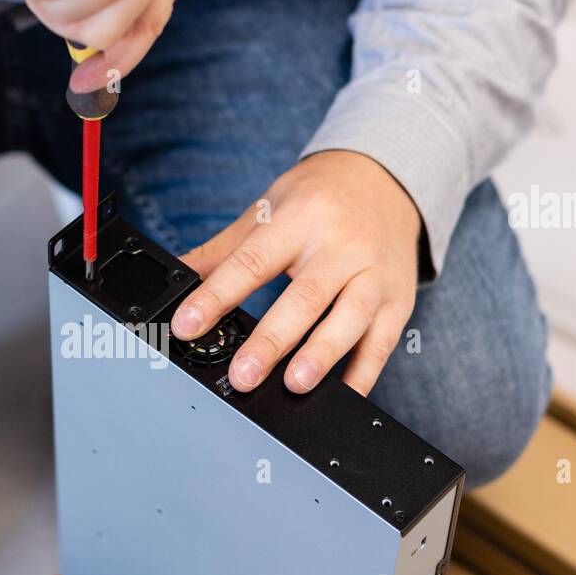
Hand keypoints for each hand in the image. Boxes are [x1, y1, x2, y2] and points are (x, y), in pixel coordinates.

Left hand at [171, 151, 421, 396]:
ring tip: (295, 384)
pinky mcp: (398, 299)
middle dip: (272, 340)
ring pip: (350, 318)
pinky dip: (364, 373)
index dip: (216, 296)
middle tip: (243, 375)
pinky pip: (382, 341)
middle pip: (305, 296)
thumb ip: (221, 251)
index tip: (187, 325)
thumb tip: (176, 275)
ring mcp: (375, 273)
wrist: (384, 178)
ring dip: (323, 354)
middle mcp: (341, 245)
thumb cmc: (318, 199)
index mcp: (299, 219)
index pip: (251, 263)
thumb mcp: (266, 210)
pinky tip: (344, 396)